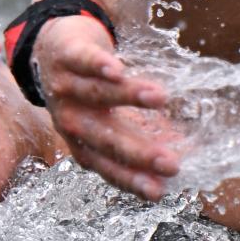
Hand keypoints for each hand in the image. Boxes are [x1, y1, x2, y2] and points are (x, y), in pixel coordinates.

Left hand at [32, 14, 180, 200]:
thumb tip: (189, 153)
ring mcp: (65, 88)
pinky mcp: (64, 56)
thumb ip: (142, 134)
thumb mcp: (111, 118)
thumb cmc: (88, 89)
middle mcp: (71, 120)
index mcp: (83, 142)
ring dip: (127, 97)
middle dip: (138, 153)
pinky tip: (117, 69)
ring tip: (159, 98)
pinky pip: (82, 62)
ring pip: (97, 94)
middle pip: (105, 139)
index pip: (109, 167)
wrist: (50, 48)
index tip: (161, 192)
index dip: (133, 180)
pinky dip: (98, 66)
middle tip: (171, 163)